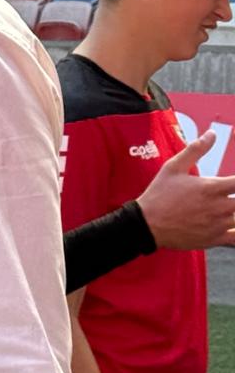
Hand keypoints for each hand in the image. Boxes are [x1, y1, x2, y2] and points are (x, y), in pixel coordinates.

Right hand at [139, 131, 234, 249]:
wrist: (146, 224)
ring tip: (229, 207)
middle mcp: (219, 207)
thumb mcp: (173, 167)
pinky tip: (231, 225)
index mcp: (211, 187)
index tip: (233, 182)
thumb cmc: (159, 194)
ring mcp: (218, 225)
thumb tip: (211, 134)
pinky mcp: (215, 239)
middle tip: (230, 193)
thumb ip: (195, 150)